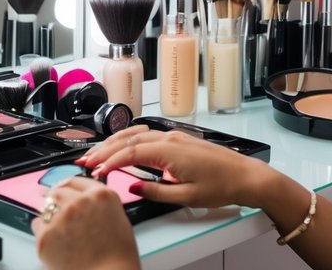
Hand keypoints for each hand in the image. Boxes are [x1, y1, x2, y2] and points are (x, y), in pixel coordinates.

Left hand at [32, 176, 140, 269]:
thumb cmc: (117, 255)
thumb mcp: (116, 218)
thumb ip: (97, 205)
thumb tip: (80, 202)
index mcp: (100, 195)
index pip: (75, 180)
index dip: (65, 185)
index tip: (59, 187)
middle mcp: (79, 201)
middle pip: (57, 192)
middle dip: (52, 197)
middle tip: (47, 202)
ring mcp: (61, 217)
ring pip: (45, 210)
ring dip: (48, 217)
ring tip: (58, 233)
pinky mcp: (46, 235)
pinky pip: (37, 227)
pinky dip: (43, 234)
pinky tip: (55, 245)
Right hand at [78, 127, 269, 209]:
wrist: (246, 175)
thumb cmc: (222, 185)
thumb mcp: (187, 196)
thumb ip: (156, 192)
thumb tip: (132, 187)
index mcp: (169, 150)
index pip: (130, 153)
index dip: (109, 163)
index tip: (95, 173)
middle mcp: (169, 138)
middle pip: (128, 140)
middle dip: (104, 150)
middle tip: (85, 160)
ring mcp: (174, 136)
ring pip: (136, 134)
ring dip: (114, 142)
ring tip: (97, 153)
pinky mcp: (178, 139)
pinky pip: (146, 135)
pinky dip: (129, 139)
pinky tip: (122, 144)